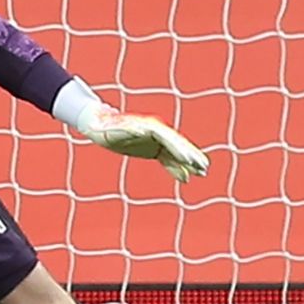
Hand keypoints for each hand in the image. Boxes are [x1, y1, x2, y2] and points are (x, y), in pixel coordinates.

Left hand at [77, 104, 210, 181]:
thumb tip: (144, 129)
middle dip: (192, 156)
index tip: (191, 160)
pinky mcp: (153, 148)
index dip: (181, 149)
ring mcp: (156, 140)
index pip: (171, 138)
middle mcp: (157, 131)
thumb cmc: (105, 126)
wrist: (98, 124)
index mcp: (151, 126)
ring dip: (189, 163)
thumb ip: (131, 129)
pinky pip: (168, 159)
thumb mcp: (116, 129)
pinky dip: (177, 168)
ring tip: (203, 173)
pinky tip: (186, 179)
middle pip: (178, 145)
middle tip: (205, 167)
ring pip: (176, 153)